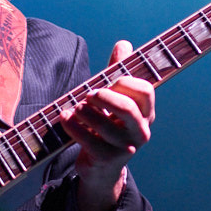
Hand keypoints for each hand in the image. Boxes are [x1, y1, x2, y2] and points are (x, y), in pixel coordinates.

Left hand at [59, 40, 154, 210]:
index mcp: (146, 113)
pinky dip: (73, 126)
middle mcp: (141, 131)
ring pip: (106, 127)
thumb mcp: (114, 98)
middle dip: (106, 97)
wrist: (101, 166)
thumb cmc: (109, 123)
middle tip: (90, 93)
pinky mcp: (107, 159)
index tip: (111, 79)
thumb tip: (124, 44)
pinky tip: (65, 117)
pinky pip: (89, 141)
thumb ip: (118, 72)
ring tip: (75, 107)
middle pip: (128, 109)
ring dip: (86, 112)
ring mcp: (126, 148)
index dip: (126, 82)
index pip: (145, 91)